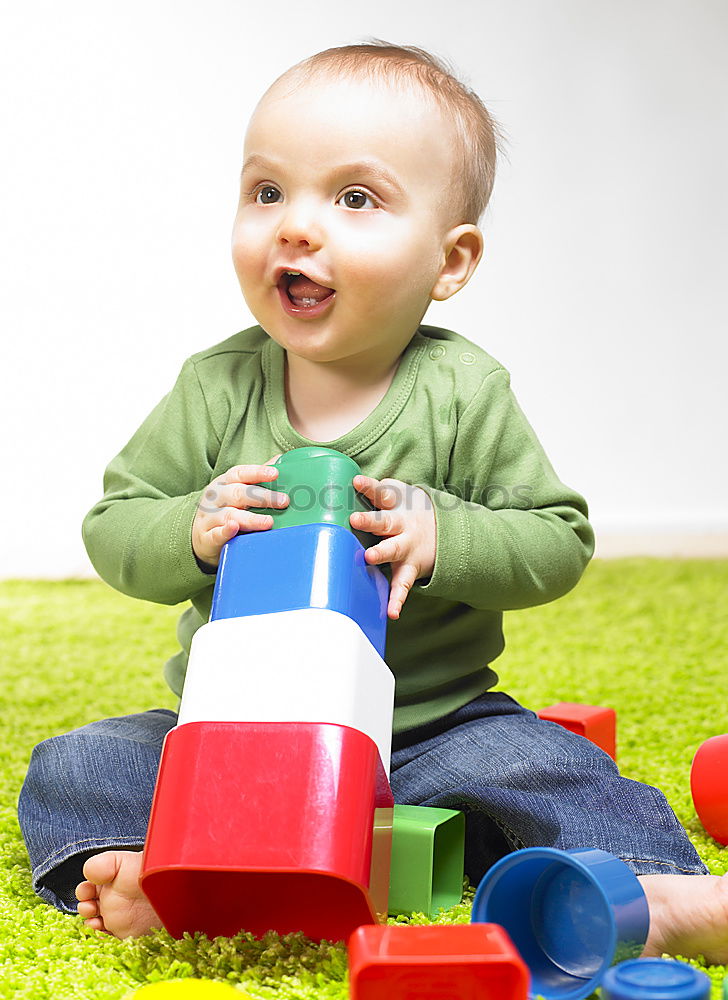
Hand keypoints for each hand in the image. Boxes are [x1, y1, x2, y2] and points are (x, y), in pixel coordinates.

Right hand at [192, 455, 286, 568]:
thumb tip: (279, 460)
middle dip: (262, 497)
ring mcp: (209, 517)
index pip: (240, 473)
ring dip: (250, 518)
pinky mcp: (206, 538)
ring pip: (229, 515)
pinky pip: (215, 534)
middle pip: (238, 493)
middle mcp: (216, 497)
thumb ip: (257, 477)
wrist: (199, 535)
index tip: (275, 473)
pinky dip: (225, 531)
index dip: (258, 472)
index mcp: (225, 483)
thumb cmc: (224, 508)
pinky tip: (234, 528)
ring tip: (268, 522)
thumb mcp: (236, 489)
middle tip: (283, 501)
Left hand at [350, 475, 435, 619]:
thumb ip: (371, 492)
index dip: (369, 487)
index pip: (382, 493)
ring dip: (381, 553)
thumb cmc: (406, 510)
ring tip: (369, 557)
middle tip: (354, 519)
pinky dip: (397, 599)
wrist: (444, 531)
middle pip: (385, 521)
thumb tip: (334, 483)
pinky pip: (402, 585)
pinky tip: (392, 612)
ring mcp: (406, 547)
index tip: (356, 482)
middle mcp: (401, 525)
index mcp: (395, 505)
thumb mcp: (396, 495)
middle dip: (370, 521)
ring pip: (393, 550)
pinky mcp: (409, 568)